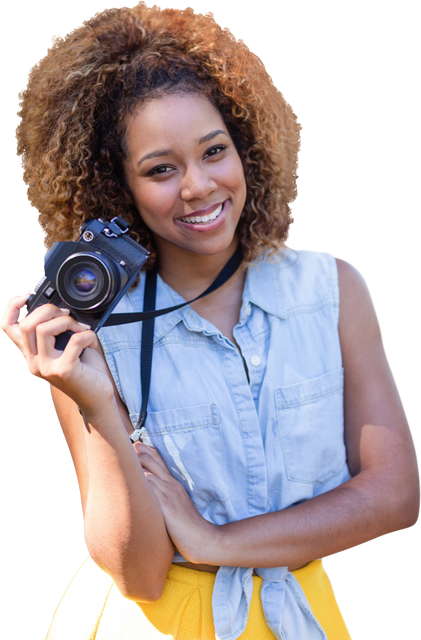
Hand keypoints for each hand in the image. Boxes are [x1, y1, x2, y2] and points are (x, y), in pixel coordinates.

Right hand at [1, 292, 113, 411]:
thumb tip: (60, 306)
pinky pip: (74, 340)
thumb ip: (56, 330)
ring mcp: (46, 368)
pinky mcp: (64, 370)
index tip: (29, 293)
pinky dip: (87, 334)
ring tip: (80, 328)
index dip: (13, 306)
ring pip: (45, 329)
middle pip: (26, 324)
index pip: (6, 327)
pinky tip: (91, 341)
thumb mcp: (65, 346)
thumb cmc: (84, 370)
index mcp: (30, 354)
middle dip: (48, 309)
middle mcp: (33, 362)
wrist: (97, 397)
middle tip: (66, 313)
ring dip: (68, 321)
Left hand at [134, 442, 217, 563]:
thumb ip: (164, 497)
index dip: (146, 450)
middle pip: (152, 461)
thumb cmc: (187, 526)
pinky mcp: (167, 507)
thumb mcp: (176, 506)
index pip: (159, 460)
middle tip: (124, 446)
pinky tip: (128, 482)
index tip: (135, 444)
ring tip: (121, 459)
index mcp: (173, 484)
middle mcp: (171, 485)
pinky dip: (140, 485)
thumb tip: (148, 492)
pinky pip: (151, 491)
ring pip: (149, 473)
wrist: (203, 539)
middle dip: (137, 452)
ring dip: (135, 466)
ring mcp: (170, 495)